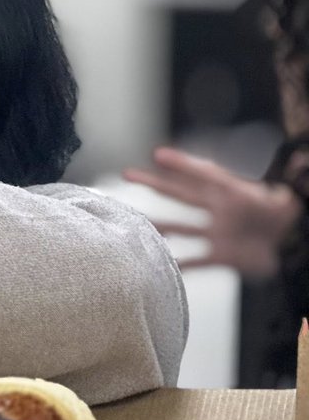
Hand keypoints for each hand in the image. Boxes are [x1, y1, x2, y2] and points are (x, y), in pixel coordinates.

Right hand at [122, 146, 300, 277]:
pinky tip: (163, 265)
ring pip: (182, 226)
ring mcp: (218, 233)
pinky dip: (181, 264)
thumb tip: (289, 180)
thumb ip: (281, 196)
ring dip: (160, 224)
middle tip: (127, 174)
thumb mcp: (286, 203)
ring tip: (137, 221)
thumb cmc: (288, 219)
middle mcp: (220, 210)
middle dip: (154, 183)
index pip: (205, 175)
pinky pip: (197, 260)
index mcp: (234, 194)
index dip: (182, 164)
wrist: (296, 247)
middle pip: (182, 195)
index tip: (158, 154)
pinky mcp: (222, 255)